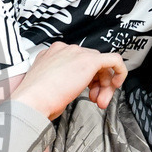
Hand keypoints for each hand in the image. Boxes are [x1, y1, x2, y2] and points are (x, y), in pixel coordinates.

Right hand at [12, 43, 127, 119]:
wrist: (31, 101)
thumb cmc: (34, 100)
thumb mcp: (46, 86)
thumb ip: (60, 81)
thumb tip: (69, 89)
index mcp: (50, 55)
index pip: (76, 61)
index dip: (85, 79)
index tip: (85, 93)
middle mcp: (63, 50)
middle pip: (90, 62)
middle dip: (96, 83)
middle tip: (95, 99)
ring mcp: (76, 53)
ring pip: (101, 64)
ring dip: (104, 84)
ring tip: (99, 100)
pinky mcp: (89, 60)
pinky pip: (114, 60)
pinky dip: (119, 72)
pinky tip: (115, 85)